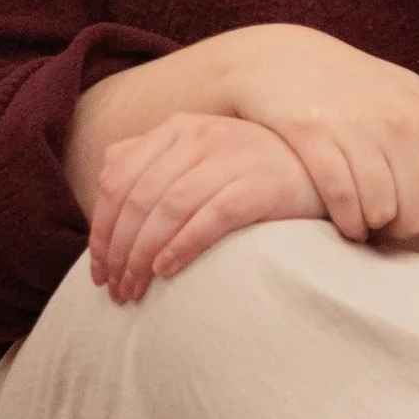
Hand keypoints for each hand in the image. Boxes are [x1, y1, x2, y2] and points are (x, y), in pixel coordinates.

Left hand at [89, 112, 326, 303]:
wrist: (320, 168)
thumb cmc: (250, 171)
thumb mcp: (199, 155)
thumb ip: (153, 163)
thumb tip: (102, 198)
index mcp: (176, 128)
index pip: (118, 176)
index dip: (100, 227)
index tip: (97, 269)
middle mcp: (199, 136)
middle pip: (139, 197)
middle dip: (118, 250)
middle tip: (114, 290)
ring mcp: (230, 158)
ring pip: (167, 209)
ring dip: (143, 256)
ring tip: (135, 290)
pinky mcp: (258, 186)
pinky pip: (209, 218)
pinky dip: (182, 246)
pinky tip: (167, 272)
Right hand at [222, 26, 418, 301]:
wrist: (274, 55)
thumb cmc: (345, 89)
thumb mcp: (399, 100)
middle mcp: (399, 117)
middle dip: (403, 231)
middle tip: (383, 225)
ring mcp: (356, 124)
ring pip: (382, 212)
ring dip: (370, 228)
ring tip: (358, 218)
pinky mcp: (311, 132)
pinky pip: (343, 200)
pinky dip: (345, 222)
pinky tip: (341, 221)